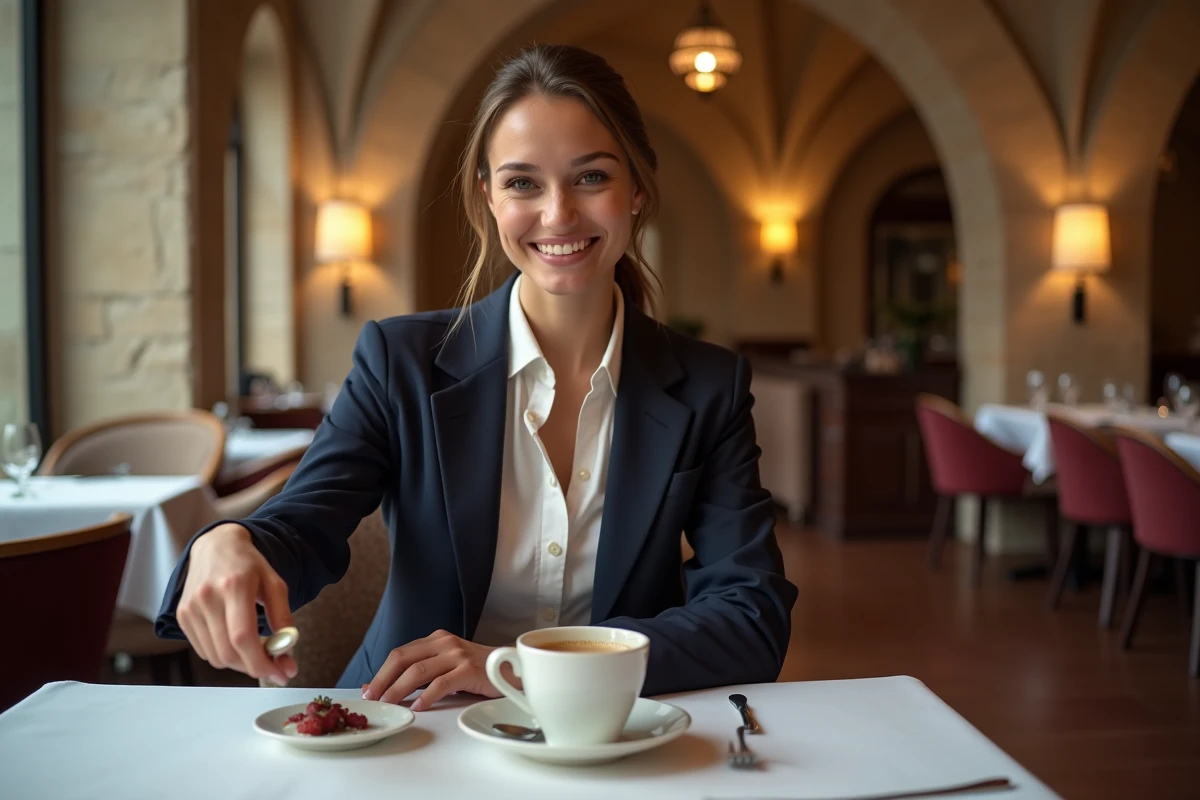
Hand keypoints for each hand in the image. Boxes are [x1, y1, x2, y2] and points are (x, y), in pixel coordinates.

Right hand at [176, 523, 296, 684]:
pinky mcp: (182, 616)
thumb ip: (283, 617)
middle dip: (254, 667)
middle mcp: (208, 597)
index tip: (280, 673)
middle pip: (228, 652)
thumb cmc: (249, 565)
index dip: (261, 662)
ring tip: (255, 650)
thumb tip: (287, 652)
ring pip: (216, 657)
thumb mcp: (275, 584)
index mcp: (235, 585)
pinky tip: (235, 641)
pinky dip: (223, 655)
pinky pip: (204, 651)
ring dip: (239, 663)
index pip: (242, 637)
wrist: (216, 546)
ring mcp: (191, 608)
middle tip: (273, 666)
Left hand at [362, 629, 513, 709]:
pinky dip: (426, 697)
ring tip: (388, 705)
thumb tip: (381, 686)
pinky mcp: (469, 669)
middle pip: (402, 658)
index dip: (380, 672)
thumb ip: (419, 673)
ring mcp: (457, 654)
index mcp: (436, 639)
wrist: (514, 668)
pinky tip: (418, 707)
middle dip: (382, 680)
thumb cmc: (478, 671)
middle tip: (371, 699)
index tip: (368, 691)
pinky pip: (441, 684)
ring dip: (398, 690)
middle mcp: (444, 642)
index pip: (400, 653)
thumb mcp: (446, 666)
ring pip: (417, 671)